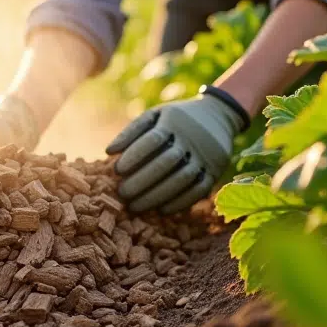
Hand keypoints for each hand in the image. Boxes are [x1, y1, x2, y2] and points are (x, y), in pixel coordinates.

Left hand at [106, 88, 247, 214]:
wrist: (218, 115)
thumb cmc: (175, 119)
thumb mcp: (156, 115)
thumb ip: (132, 131)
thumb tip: (109, 152)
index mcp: (174, 120)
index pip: (152, 140)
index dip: (134, 156)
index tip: (117, 171)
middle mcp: (192, 138)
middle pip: (166, 162)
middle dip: (141, 181)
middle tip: (122, 194)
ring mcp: (206, 155)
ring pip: (181, 179)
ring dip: (156, 196)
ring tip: (136, 207)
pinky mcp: (215, 171)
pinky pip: (198, 190)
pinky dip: (179, 202)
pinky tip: (161, 210)